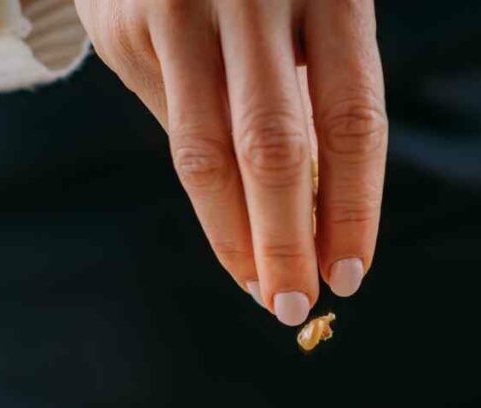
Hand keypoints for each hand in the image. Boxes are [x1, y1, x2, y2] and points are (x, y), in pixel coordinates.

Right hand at [73, 0, 386, 324]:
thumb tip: (319, 219)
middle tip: (296, 304)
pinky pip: (170, 128)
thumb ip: (306, 102)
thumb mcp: (303, 14)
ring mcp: (184, 6)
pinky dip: (204, 189)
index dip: (353, 206)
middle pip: (276, 145)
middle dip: (287, 240)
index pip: (351, 119)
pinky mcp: (127, 27)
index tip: (349, 272)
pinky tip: (226, 222)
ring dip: (235, 236)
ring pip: (208, 153)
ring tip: (260, 287)